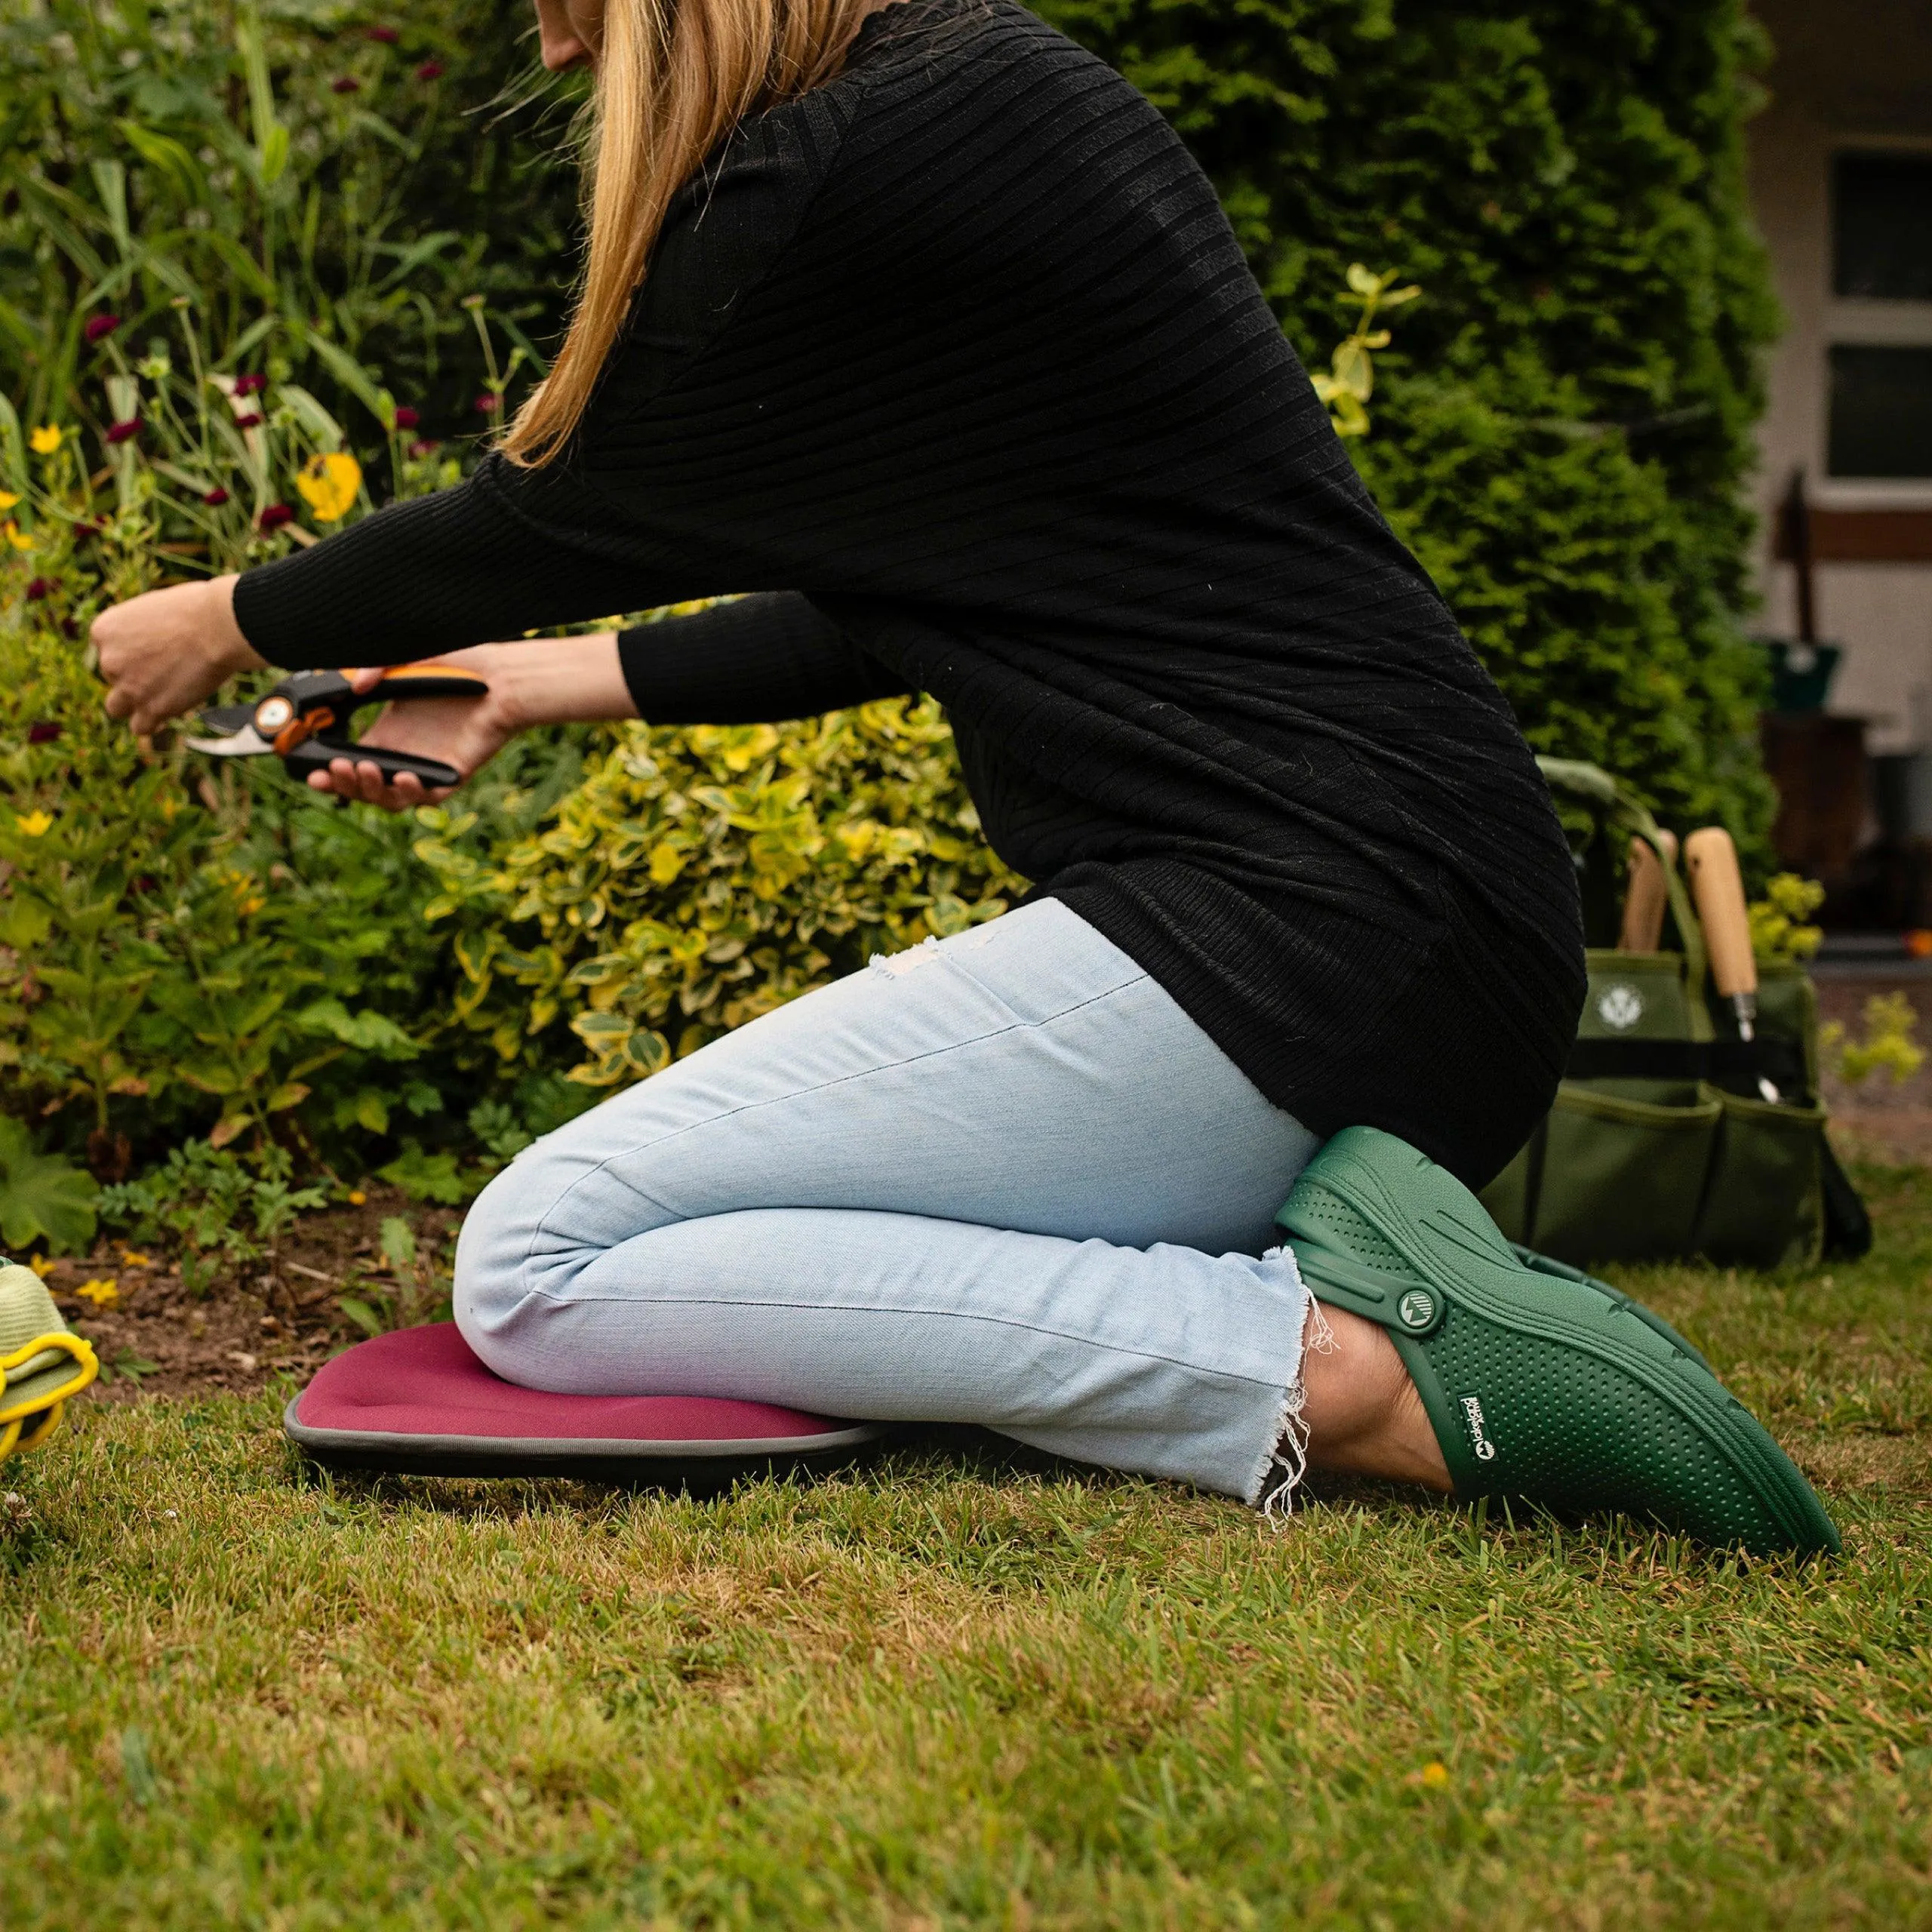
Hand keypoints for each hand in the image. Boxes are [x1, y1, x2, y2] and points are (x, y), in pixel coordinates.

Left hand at [93, 574, 264, 733]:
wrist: (219, 627)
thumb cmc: (196, 610)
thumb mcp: (153, 610)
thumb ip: (139, 632)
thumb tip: (146, 651)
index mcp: (104, 630)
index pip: (107, 651)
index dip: (131, 652)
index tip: (157, 649)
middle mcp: (108, 660)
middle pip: (113, 677)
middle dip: (135, 675)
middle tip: (170, 667)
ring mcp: (129, 687)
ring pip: (117, 707)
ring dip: (134, 703)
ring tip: (162, 695)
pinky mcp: (152, 708)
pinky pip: (141, 727)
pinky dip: (152, 723)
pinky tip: (167, 714)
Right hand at [307, 645, 523, 810]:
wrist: (504, 679)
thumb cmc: (461, 667)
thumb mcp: (407, 662)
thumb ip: (376, 670)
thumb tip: (354, 686)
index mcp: (388, 734)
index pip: (350, 762)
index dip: (329, 770)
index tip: (309, 768)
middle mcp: (404, 754)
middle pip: (363, 786)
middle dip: (342, 783)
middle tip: (332, 769)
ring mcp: (427, 769)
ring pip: (389, 798)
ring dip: (370, 790)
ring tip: (363, 768)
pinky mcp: (451, 777)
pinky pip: (425, 797)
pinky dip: (409, 792)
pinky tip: (402, 776)